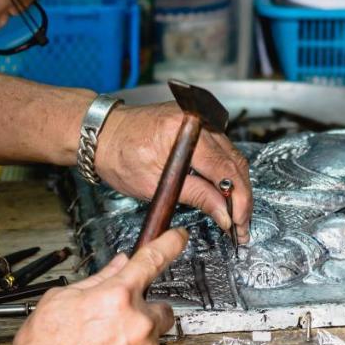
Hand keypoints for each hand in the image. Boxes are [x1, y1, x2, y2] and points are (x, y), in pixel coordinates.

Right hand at [9, 228, 186, 344]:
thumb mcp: (58, 302)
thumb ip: (95, 281)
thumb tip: (117, 265)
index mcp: (117, 295)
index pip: (152, 259)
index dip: (170, 244)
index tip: (179, 237)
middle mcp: (139, 322)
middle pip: (160, 308)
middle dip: (144, 313)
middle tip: (116, 327)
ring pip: (152, 340)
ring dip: (136, 343)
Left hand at [95, 102, 252, 243]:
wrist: (103, 134)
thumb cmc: (118, 155)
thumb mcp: (155, 184)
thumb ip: (196, 196)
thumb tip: (223, 214)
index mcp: (185, 131)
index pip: (226, 171)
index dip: (238, 201)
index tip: (239, 223)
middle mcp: (198, 121)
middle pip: (235, 164)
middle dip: (241, 198)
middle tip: (241, 224)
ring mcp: (200, 121)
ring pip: (232, 158)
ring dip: (236, 187)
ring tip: (235, 213)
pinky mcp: (199, 125)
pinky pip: (222, 150)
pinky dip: (226, 173)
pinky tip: (225, 192)